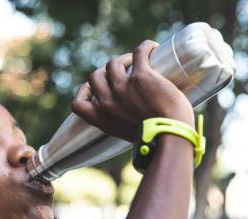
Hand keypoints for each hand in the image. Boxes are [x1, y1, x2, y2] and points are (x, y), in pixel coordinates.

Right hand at [71, 40, 194, 142]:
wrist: (169, 138)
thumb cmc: (157, 142)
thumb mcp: (129, 136)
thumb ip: (125, 126)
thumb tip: (136, 120)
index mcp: (103, 120)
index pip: (78, 104)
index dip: (83, 92)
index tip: (93, 89)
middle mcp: (108, 103)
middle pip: (95, 76)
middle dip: (104, 71)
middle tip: (120, 72)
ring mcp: (123, 88)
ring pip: (113, 63)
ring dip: (123, 59)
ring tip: (136, 61)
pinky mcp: (141, 77)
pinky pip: (139, 53)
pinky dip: (145, 48)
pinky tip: (153, 47)